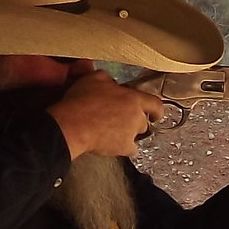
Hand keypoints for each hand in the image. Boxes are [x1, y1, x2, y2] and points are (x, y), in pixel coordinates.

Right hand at [50, 70, 167, 159]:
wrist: (73, 125)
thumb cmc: (82, 102)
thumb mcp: (95, 79)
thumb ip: (109, 79)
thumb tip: (111, 82)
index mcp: (133, 99)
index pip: (155, 104)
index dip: (156, 110)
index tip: (155, 113)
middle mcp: (136, 117)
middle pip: (143, 121)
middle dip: (133, 120)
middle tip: (117, 118)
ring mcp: (131, 134)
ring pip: (135, 135)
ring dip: (127, 133)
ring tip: (110, 130)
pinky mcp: (123, 148)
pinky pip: (129, 149)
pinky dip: (121, 147)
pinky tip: (110, 142)